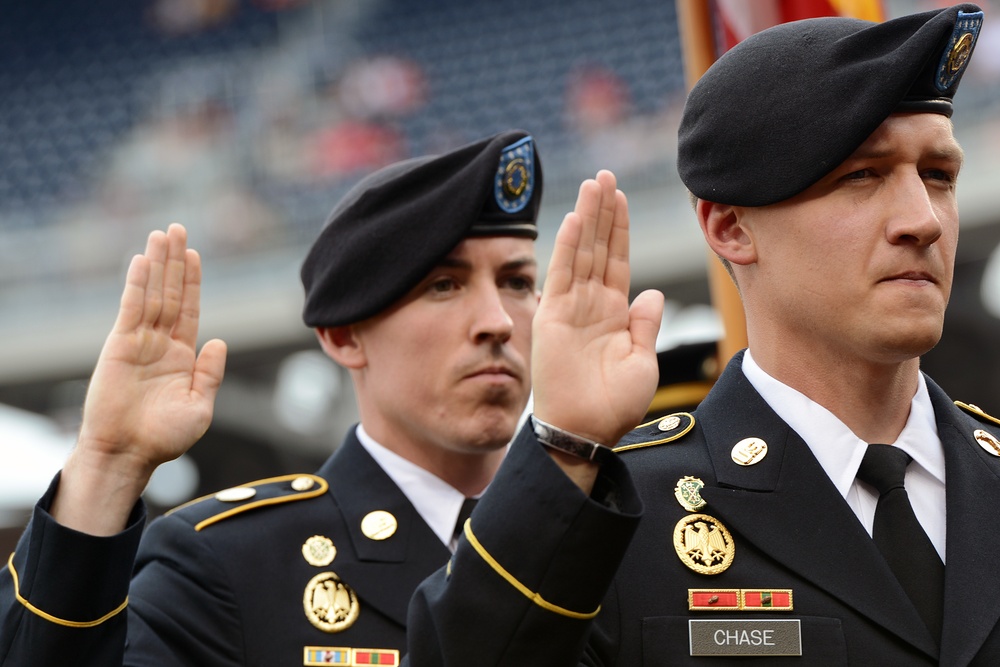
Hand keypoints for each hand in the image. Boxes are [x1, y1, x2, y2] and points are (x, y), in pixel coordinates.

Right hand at [52, 224, 226, 534]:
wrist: (128, 455)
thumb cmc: (164, 438)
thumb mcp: (200, 405)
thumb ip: (210, 373)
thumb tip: (219, 340)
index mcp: (182, 356)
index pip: (190, 309)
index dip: (192, 281)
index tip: (194, 254)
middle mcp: (160, 344)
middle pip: (170, 293)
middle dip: (174, 262)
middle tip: (177, 229)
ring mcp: (139, 342)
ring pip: (151, 294)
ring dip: (157, 264)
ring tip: (162, 234)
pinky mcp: (119, 346)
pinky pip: (131, 309)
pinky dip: (137, 285)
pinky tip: (141, 261)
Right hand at [532, 171, 662, 447]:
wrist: (587, 431)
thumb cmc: (615, 405)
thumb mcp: (643, 362)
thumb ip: (646, 325)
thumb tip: (654, 292)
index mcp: (614, 313)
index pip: (617, 260)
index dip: (619, 228)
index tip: (621, 196)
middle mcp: (591, 305)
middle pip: (597, 247)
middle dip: (602, 211)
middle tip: (605, 175)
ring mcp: (571, 309)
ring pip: (581, 253)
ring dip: (587, 218)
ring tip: (593, 184)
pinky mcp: (553, 318)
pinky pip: (561, 276)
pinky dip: (567, 248)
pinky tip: (574, 220)